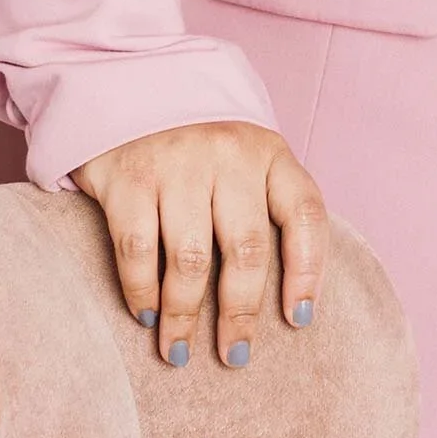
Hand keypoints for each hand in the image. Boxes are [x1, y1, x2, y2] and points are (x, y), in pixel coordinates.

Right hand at [72, 120, 328, 370]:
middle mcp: (229, 153)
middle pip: (246, 248)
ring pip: (190, 258)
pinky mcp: (128, 174)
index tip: (300, 320)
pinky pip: (137, 247)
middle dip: (241, 313)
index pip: (304, 213)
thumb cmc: (199, 141)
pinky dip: (141, 290)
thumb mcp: (244, 157)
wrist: (130, 81)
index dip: (308, 271)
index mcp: (268, 152)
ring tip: (179, 351)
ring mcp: (177, 161)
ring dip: (184, 315)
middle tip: (235, 356)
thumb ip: (264, 205)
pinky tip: (144, 314)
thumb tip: (287, 295)